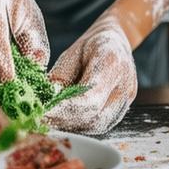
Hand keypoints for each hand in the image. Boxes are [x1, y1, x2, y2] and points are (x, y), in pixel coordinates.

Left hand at [44, 14, 136, 135]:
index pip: (89, 100)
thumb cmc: (91, 44)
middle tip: (41, 120)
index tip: (42, 113)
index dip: (64, 110)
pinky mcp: (122, 109)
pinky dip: (81, 125)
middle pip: (94, 118)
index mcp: (112, 64)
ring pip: (97, 126)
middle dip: (65, 122)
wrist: (115, 42)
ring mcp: (126, 100)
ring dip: (72, 126)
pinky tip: (64, 120)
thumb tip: (47, 101)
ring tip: (50, 120)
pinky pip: (100, 124)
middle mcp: (124, 86)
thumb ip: (61, 77)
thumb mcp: (71, 53)